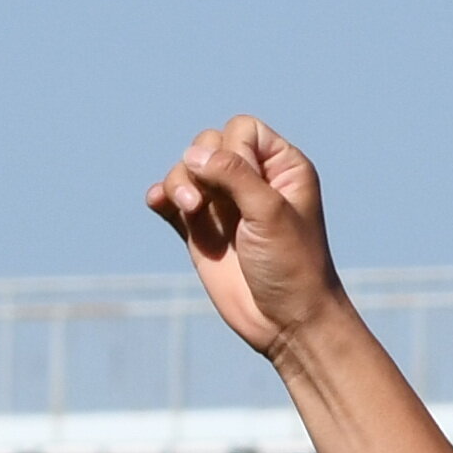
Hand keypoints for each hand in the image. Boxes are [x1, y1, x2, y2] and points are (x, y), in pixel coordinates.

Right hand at [146, 116, 349, 360]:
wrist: (286, 322)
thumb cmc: (293, 266)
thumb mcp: (270, 212)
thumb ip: (234, 174)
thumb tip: (193, 153)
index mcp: (282, 168)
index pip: (243, 130)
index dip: (234, 148)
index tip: (247, 186)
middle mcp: (252, 181)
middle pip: (208, 144)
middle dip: (201, 165)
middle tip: (207, 200)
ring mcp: (224, 205)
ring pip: (187, 170)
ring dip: (179, 182)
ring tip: (190, 208)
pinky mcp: (200, 230)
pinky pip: (171, 201)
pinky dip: (162, 197)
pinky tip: (159, 202)